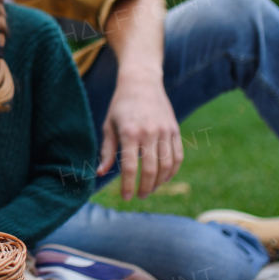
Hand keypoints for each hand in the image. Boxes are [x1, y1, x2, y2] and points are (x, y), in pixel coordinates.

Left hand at [96, 70, 182, 199]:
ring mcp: (165, 131)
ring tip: (150, 189)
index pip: (131, 167)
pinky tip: (164, 178)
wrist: (141, 82)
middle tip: (139, 196)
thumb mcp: (108, 126)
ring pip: (167, 166)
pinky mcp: (175, 130)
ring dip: (159, 182)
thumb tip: (100, 173)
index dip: (128, 186)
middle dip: (145, 187)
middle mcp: (149, 132)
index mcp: (129, 132)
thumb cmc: (120, 105)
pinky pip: (177, 156)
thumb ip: (107, 151)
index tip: (126, 197)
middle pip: (151, 170)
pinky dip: (172, 171)